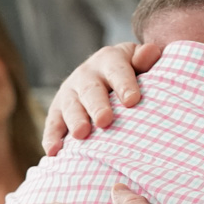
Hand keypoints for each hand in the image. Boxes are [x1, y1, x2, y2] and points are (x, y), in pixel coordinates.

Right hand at [43, 42, 163, 155]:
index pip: (117, 69)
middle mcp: (86, 74)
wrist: (110, 77)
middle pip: (91, 89)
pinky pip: (53, 124)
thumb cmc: (135, 74)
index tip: (132, 101)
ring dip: (75, 120)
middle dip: (97, 105)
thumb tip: (151, 52)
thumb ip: (146, 59)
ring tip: (81, 135)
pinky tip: (53, 152)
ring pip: (70, 106)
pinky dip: (51, 138)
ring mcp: (70, 92)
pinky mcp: (57, 111)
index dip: (124, 84)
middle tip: (104, 120)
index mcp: (110, 60)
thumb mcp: (140, 62)